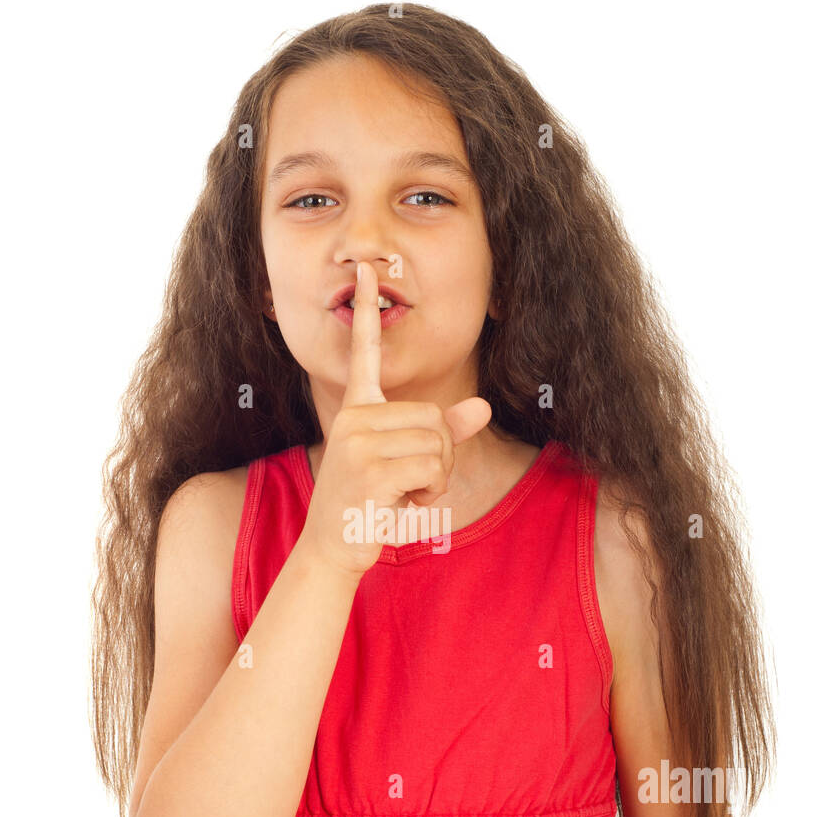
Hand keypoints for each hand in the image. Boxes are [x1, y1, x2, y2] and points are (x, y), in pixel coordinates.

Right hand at [299, 260, 491, 575]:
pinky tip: (399, 505)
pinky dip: (429, 493)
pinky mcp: (370, 468)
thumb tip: (483, 407)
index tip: (367, 270)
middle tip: (406, 484)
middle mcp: (355, 418)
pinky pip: (433, 468)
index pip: (364, 353)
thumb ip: (444, 434)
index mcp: (358, 410)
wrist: (333, 546)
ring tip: (400, 495)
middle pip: (435, 417)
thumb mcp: (408, 465)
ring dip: (435, 479)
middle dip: (438, 457)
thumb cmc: (370, 504)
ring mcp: (359, 441)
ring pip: (438, 444)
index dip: (366, 310)